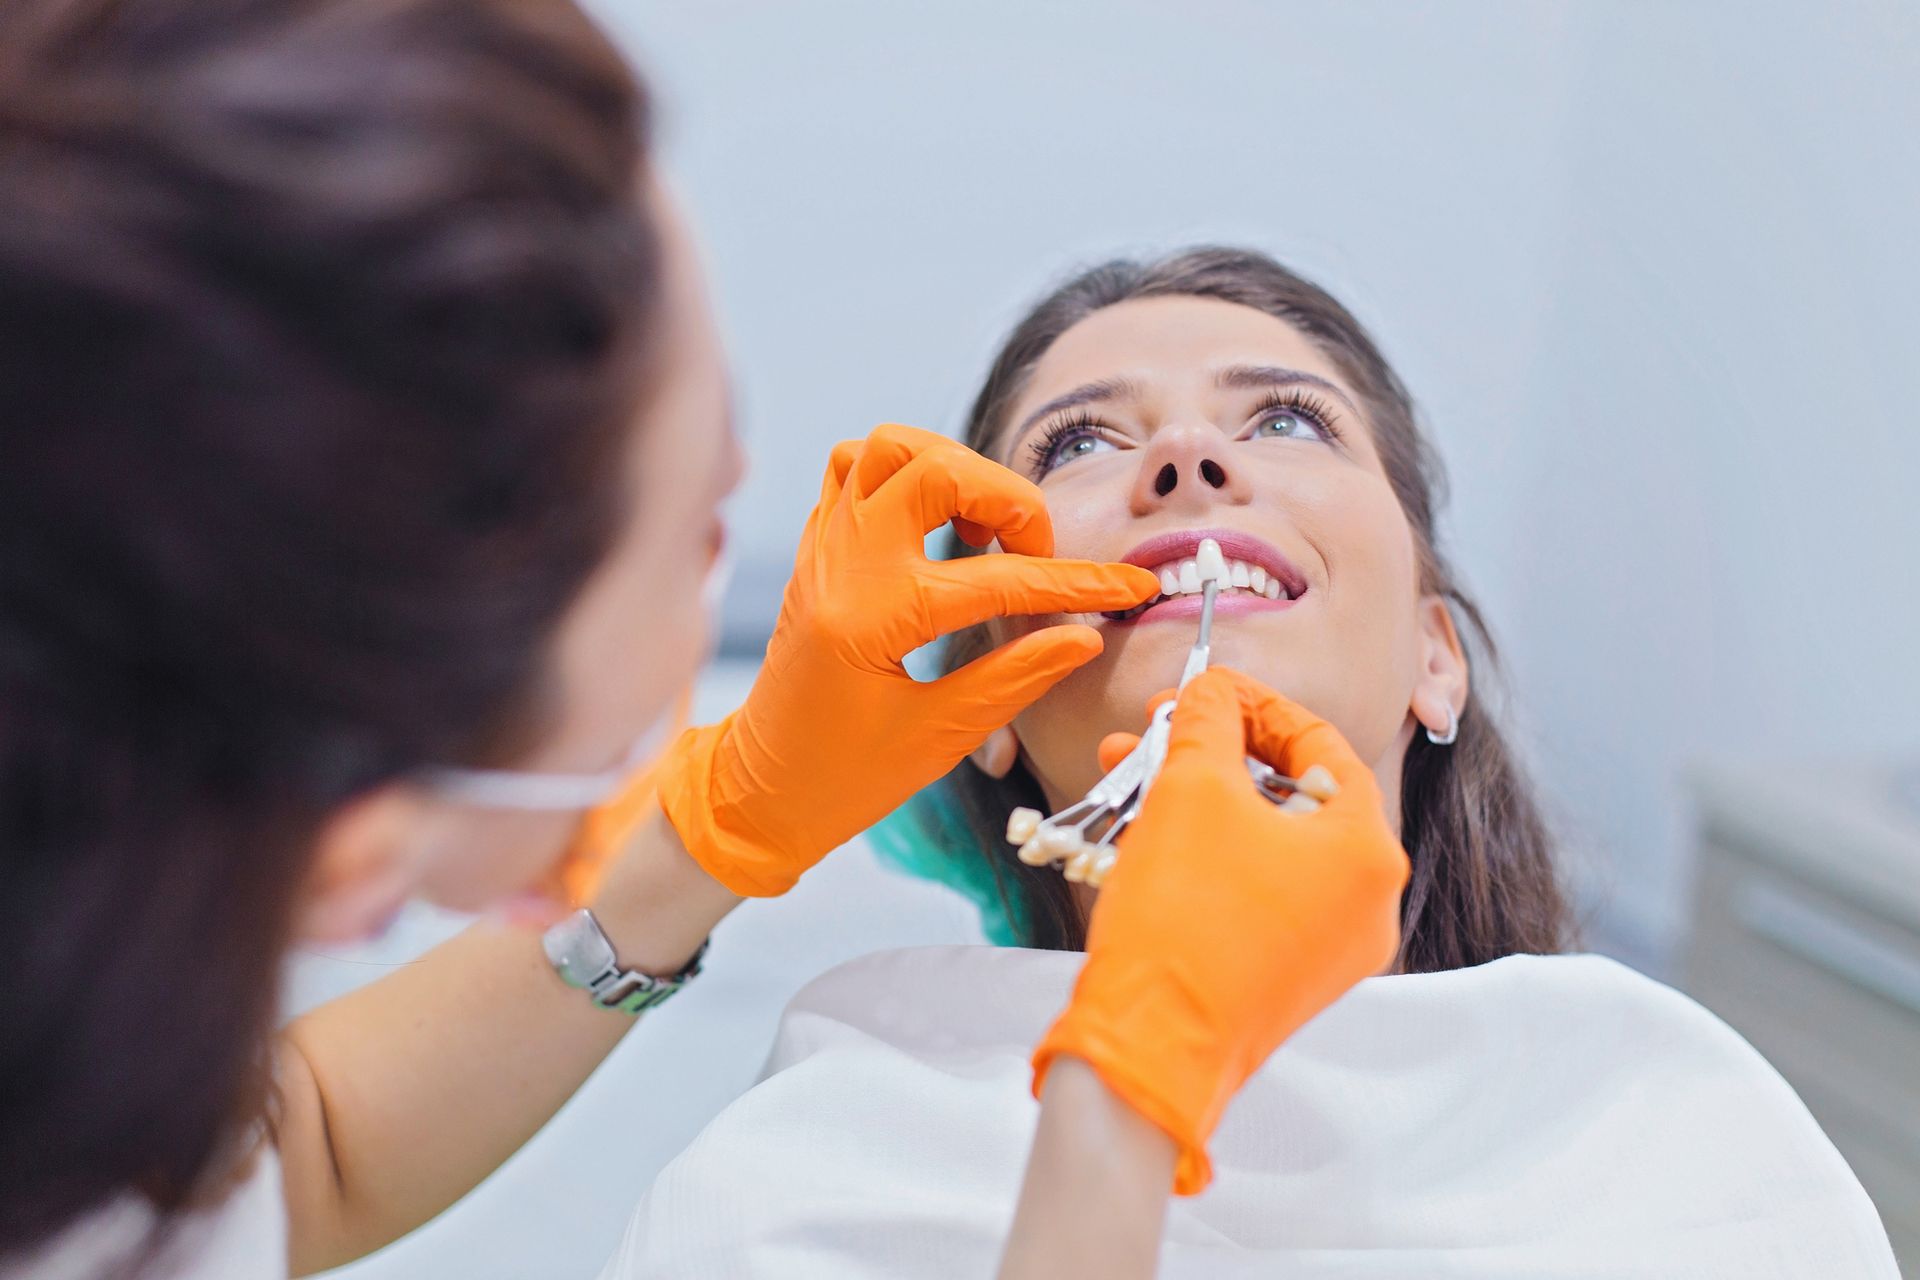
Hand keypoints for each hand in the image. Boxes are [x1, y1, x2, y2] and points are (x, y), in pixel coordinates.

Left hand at [655, 424, 1160, 896]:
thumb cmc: (843, 779)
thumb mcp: (939, 740)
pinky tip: (937, 520)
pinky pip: (851, 467)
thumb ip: (1015, 678)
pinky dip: (903, 472)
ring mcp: (822, 548)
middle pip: (935, 468)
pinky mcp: (815, 548)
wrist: (758, 790)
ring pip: (887, 447)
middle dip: (1007, 498)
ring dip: (953, 468)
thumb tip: (1085, 636)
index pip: (996, 579)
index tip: (1131, 586)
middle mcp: (841, 566)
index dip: (1076, 583)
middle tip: (1034, 552)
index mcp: (872, 619)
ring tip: (985, 526)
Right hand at [1033, 667, 1408, 1192]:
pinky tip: (1141, 829)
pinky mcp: (1285, 978)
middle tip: (1158, 729)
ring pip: (1264, 844)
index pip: (1320, 744)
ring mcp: (1329, 948)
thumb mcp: (1192, 788)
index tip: (1201, 690)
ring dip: (1197, 800)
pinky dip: (1204, 854)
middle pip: (1292, 795)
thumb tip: (1211, 691)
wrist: (1148, 1048)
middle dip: (1214, 753)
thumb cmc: (1183, 916)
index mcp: (1369, 850)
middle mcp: (1367, 902)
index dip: (1253, 703)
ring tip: (1127, 774)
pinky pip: (1252, 891)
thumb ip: (1207, 721)